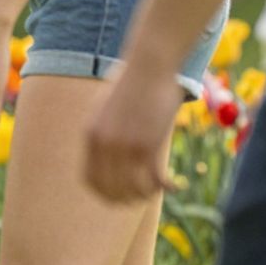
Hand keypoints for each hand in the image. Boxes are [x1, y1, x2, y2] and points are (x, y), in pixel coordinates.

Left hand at [84, 54, 183, 202]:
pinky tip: (175, 186)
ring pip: (134, 189)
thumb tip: (105, 149)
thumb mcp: (105, 107)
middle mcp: (104, 144)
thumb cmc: (130, 83)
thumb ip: (102, 131)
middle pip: (111, 190)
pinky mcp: (148, 144)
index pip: (91, 180)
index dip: (104, 194)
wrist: (148, 64)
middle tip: (141, 198)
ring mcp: (125, 146)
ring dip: (147, 195)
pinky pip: (155, 180)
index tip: (117, 198)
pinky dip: (166, 187)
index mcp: (91, 134)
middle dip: (126, 200)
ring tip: (157, 190)